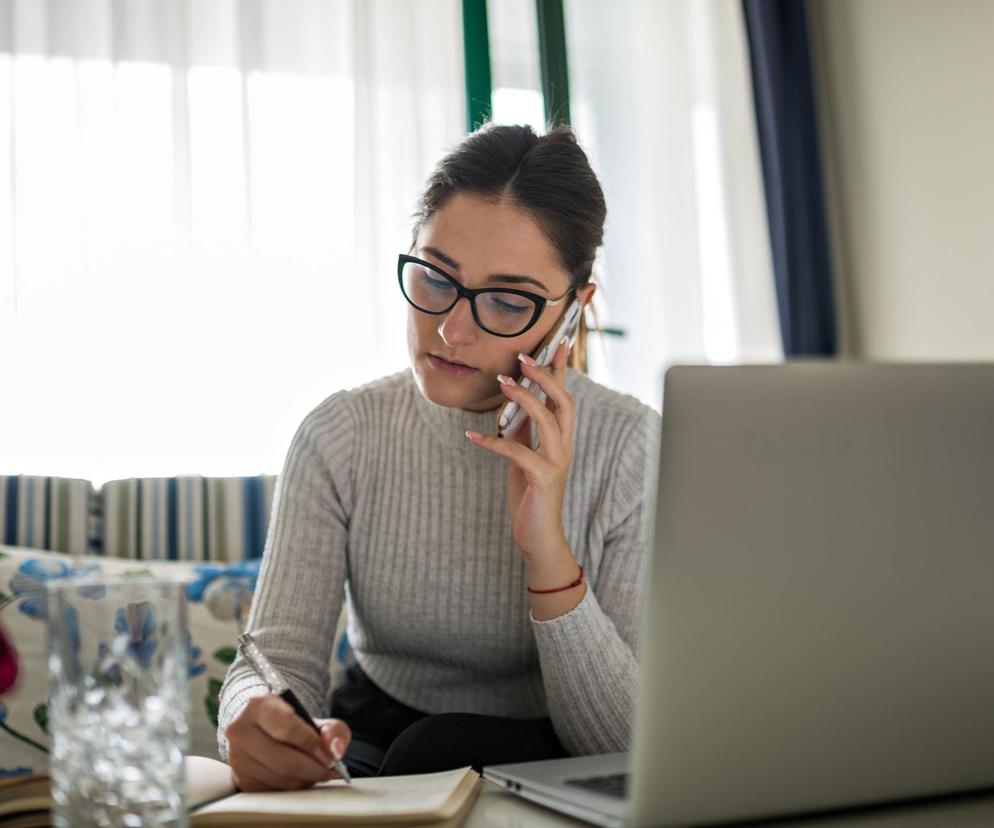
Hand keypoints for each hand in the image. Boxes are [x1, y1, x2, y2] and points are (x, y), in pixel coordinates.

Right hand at [226, 693, 351, 791]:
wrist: (263, 727)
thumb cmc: (292, 722)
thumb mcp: (316, 718)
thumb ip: (333, 730)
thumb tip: (334, 750)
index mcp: (259, 706)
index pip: (286, 728)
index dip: (311, 743)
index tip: (328, 754)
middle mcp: (241, 730)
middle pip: (284, 760)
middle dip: (313, 769)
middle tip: (330, 769)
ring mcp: (237, 756)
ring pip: (280, 779)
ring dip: (304, 780)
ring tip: (315, 771)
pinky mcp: (240, 778)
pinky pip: (273, 791)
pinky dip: (292, 787)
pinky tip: (299, 777)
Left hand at [467, 339, 574, 562]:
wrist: (539, 537)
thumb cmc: (531, 494)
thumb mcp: (525, 455)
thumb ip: (524, 431)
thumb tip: (513, 404)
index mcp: (561, 437)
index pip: (564, 396)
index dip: (561, 369)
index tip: (558, 341)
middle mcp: (565, 446)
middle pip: (564, 402)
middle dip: (545, 377)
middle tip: (523, 358)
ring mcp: (557, 462)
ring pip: (548, 420)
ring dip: (525, 399)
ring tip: (502, 382)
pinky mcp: (544, 479)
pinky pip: (518, 453)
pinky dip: (493, 442)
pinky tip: (472, 435)